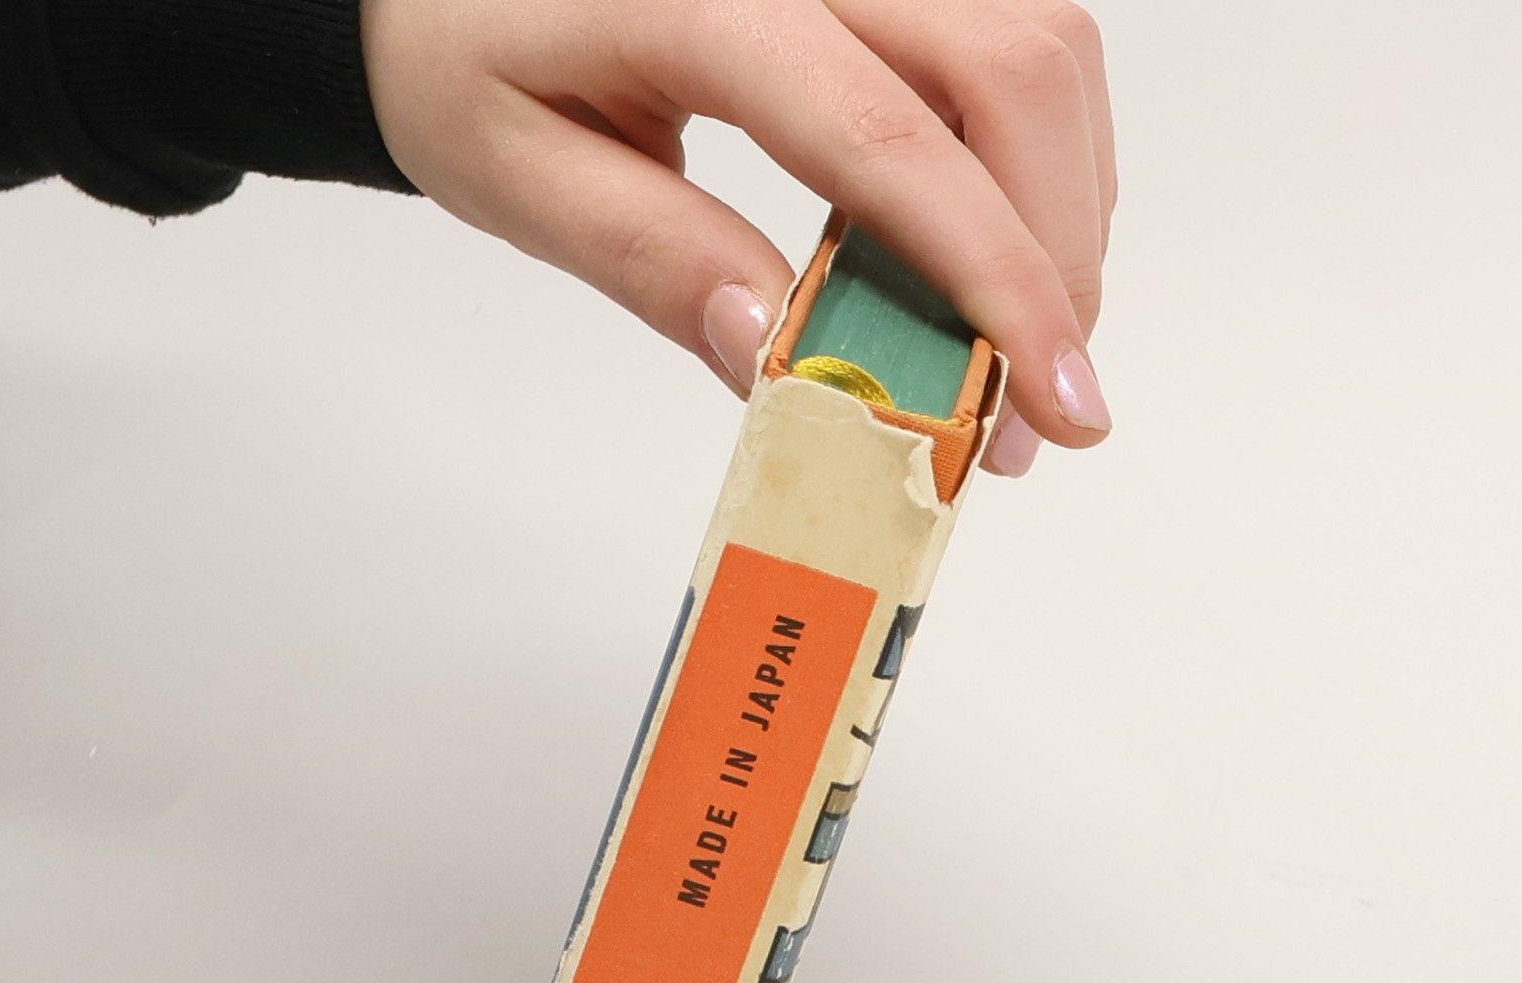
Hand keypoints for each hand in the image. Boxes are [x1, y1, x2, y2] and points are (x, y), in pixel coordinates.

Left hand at [362, 0, 1114, 473]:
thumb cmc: (465, 51)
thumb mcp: (520, 177)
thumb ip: (656, 261)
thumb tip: (786, 359)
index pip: (892, 142)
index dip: (996, 278)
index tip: (1050, 405)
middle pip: (1015, 69)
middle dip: (1056, 252)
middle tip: (1037, 406)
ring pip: (1039, 43)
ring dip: (1057, 205)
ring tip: (1007, 342)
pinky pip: (1006, 34)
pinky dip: (1025, 155)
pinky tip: (981, 247)